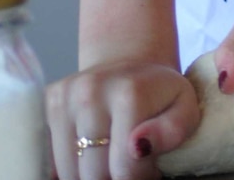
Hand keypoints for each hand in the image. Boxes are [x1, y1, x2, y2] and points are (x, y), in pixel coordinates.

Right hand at [46, 59, 199, 178]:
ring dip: (90, 175)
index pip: (125, 170)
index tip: (147, 169)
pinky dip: (70, 167)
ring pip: (69, 173)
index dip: (139, 179)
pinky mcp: (49, 102)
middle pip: (94, 174)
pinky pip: (51, 159)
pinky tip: (88, 155)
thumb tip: (138, 146)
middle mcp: (90, 91)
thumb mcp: (185, 108)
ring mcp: (65, 96)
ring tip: (111, 157)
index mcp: (129, 93)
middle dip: (113, 179)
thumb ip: (173, 130)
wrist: (129, 65)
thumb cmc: (160, 95)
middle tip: (128, 164)